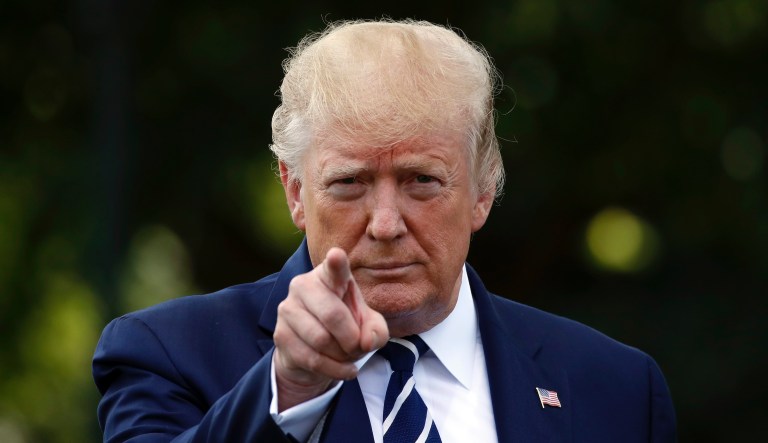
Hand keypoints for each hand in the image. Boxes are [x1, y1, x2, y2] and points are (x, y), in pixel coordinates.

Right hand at [272, 247, 388, 410]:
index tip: (336, 255)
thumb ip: (377, 331)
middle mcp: (304, 285)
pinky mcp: (280, 334)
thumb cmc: (346, 327)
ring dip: (342, 355)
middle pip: (332, 315)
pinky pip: (311, 358)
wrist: (313, 352)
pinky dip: (333, 369)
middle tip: (358, 346)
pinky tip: (343, 369)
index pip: (334, 267)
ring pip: (321, 339)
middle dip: (351, 338)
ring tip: (347, 355)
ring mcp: (288, 308)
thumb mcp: (369, 327)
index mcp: (330, 276)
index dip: (336, 262)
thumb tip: (367, 341)